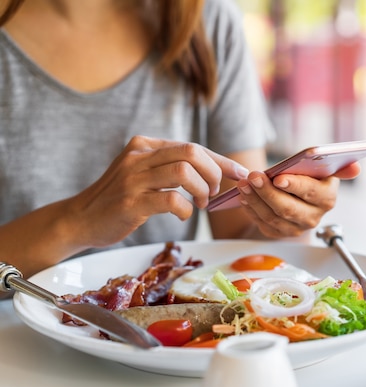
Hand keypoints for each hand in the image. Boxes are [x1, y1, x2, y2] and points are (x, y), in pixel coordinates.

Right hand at [68, 135, 248, 247]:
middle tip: (213, 193)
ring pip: (184, 172)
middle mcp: (139, 157)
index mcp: (146, 146)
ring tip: (199, 204)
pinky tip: (181, 215)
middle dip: (213, 174)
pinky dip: (185, 209)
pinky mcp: (130, 202)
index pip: (193, 146)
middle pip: (192, 152)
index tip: (241, 174)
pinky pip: (171, 199)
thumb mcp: (143, 173)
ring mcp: (133, 178)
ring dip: (202, 191)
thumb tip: (216, 172)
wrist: (81, 218)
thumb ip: (171, 167)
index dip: (222, 161)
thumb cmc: (120, 198)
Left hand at [235, 163, 360, 237]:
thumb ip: (340, 166)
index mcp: (328, 199)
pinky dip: (251, 210)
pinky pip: (263, 224)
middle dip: (267, 192)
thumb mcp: (324, 168)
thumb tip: (356, 168)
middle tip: (253, 176)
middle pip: (288, 208)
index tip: (278, 177)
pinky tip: (244, 196)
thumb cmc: (310, 176)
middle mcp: (314, 217)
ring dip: (255, 200)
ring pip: (273, 217)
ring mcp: (297, 228)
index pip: (311, 193)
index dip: (294, 185)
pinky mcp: (281, 234)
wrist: (298, 194)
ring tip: (244, 184)